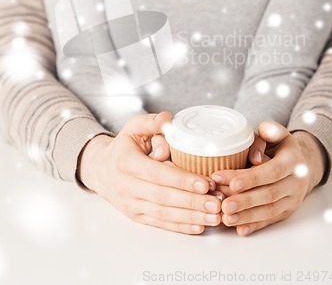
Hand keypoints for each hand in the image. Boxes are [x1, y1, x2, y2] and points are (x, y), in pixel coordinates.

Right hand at [78, 111, 222, 234]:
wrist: (100, 170)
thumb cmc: (123, 147)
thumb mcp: (133, 128)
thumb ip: (152, 122)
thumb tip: (168, 119)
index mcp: (127, 163)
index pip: (158, 174)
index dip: (182, 180)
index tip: (205, 183)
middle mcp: (127, 186)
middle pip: (164, 197)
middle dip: (192, 202)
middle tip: (217, 202)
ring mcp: (131, 204)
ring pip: (163, 214)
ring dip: (191, 217)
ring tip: (214, 216)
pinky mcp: (136, 216)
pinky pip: (160, 223)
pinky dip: (180, 226)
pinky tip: (199, 226)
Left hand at [211, 121, 326, 235]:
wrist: (302, 163)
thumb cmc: (280, 145)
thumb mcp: (276, 133)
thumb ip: (265, 134)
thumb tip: (254, 157)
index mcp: (293, 160)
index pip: (272, 171)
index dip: (252, 178)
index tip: (232, 183)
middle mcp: (296, 182)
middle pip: (269, 194)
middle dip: (245, 201)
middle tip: (224, 205)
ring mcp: (293, 199)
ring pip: (269, 210)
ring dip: (247, 216)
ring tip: (226, 217)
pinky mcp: (287, 211)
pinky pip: (271, 220)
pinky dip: (255, 226)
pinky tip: (240, 229)